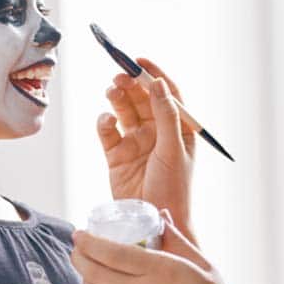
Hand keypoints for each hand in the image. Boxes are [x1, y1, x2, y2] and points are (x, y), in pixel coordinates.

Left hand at [71, 215, 247, 283]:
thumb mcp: (202, 266)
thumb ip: (178, 239)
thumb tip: (162, 214)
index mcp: (161, 269)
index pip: (113, 252)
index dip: (89, 242)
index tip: (79, 234)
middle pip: (96, 272)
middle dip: (79, 257)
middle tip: (76, 249)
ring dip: (86, 280)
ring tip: (86, 270)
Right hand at [97, 59, 194, 231]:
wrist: (153, 222)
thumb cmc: (173, 188)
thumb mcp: (173, 149)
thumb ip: (166, 115)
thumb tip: (158, 82)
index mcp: (178, 128)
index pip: (167, 93)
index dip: (153, 73)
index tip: (138, 60)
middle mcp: (157, 132)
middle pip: (142, 98)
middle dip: (131, 84)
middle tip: (119, 75)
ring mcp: (136, 143)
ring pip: (123, 110)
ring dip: (117, 98)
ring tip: (111, 91)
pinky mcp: (116, 155)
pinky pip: (108, 131)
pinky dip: (104, 122)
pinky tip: (106, 121)